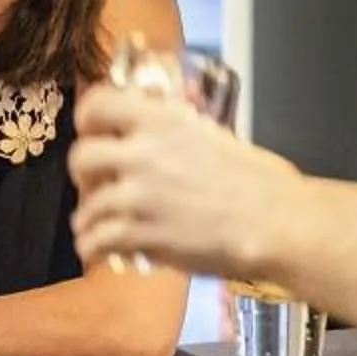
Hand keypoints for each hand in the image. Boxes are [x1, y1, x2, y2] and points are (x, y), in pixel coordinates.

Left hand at [69, 83, 301, 280]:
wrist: (276, 223)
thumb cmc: (259, 179)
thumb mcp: (214, 133)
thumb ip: (176, 125)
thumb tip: (157, 114)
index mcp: (161, 120)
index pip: (96, 105)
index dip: (88, 120)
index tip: (94, 133)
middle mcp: (141, 154)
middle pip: (80, 157)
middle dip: (84, 175)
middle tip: (99, 186)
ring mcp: (137, 197)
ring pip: (85, 208)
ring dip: (90, 219)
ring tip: (102, 226)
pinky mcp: (140, 236)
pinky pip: (94, 242)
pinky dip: (94, 248)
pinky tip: (103, 250)